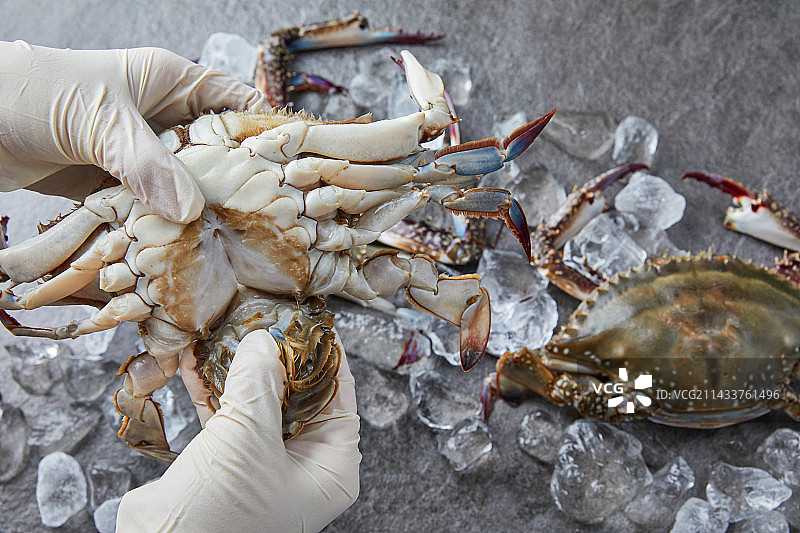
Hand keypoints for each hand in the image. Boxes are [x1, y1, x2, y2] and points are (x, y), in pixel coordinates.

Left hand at [0, 40, 265, 222]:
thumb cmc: (33, 94)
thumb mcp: (101, 121)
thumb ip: (147, 164)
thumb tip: (191, 212)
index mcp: (171, 82)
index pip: (236, 103)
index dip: (264, 132)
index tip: (290, 170)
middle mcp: (163, 119)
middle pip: (217, 153)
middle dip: (238, 183)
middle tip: (267, 218)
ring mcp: (141, 156)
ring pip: (187, 186)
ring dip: (203, 212)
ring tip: (234, 241)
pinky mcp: (118, 188)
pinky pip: (154, 209)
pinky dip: (167, 228)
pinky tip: (188, 248)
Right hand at [116, 330, 360, 532]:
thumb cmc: (220, 514)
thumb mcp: (248, 436)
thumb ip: (260, 381)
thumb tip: (264, 340)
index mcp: (331, 466)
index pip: (339, 392)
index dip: (325, 351)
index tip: (309, 318)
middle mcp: (303, 464)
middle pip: (299, 393)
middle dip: (276, 354)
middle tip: (263, 315)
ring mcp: (264, 462)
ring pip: (258, 400)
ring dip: (239, 365)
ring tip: (228, 327)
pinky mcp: (226, 463)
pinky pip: (226, 415)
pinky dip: (211, 386)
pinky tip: (198, 355)